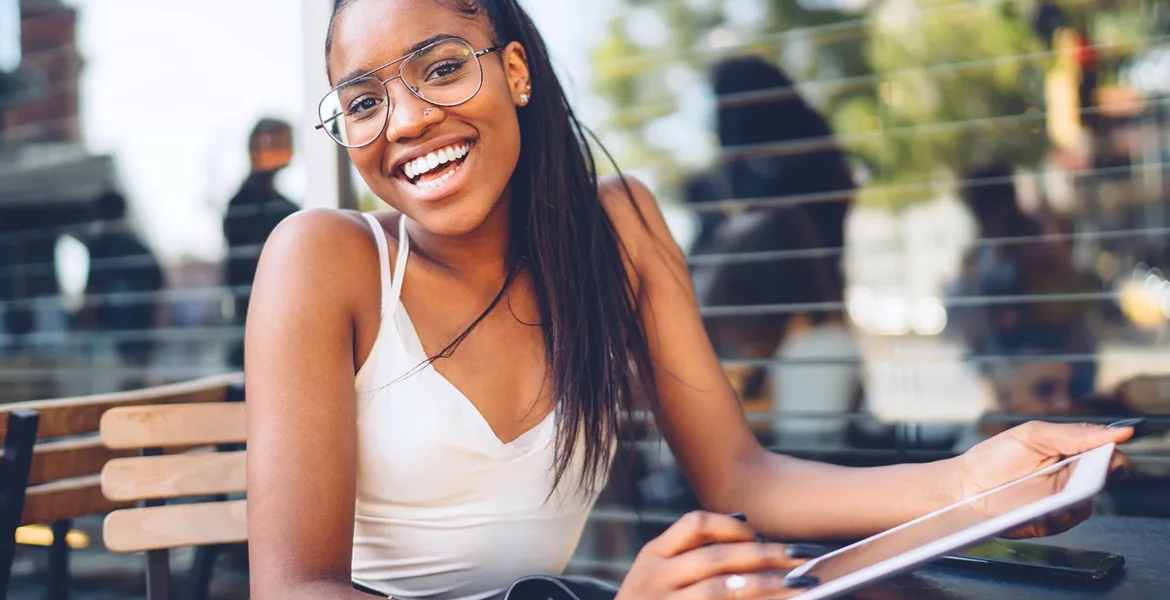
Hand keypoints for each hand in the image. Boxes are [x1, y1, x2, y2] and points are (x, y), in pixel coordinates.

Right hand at [615, 511, 820, 599]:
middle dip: (766, 554)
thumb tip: (744, 525)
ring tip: (800, 585)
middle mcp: (655, 579)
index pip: (695, 524)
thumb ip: (688, 551)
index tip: (760, 533)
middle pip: (717, 557)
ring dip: (767, 585)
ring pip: (722, 589)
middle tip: (802, 555)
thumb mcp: (653, 573)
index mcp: (651, 556)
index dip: (732, 525)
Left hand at [956, 421, 1131, 537]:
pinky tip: (1042, 506)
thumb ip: (1075, 433)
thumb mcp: (1033, 435)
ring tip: (1059, 488)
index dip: (1112, 457)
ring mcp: (1059, 504)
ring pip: (1085, 504)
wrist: (964, 486)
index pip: (1106, 456)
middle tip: (1085, 472)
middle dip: (1096, 477)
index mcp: (1070, 454)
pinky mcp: (1048, 524)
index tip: (1109, 456)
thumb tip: (1118, 432)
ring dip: (1075, 497)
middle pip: (1100, 481)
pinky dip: (1057, 515)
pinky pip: (1064, 522)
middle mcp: (1070, 480)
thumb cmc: (994, 458)